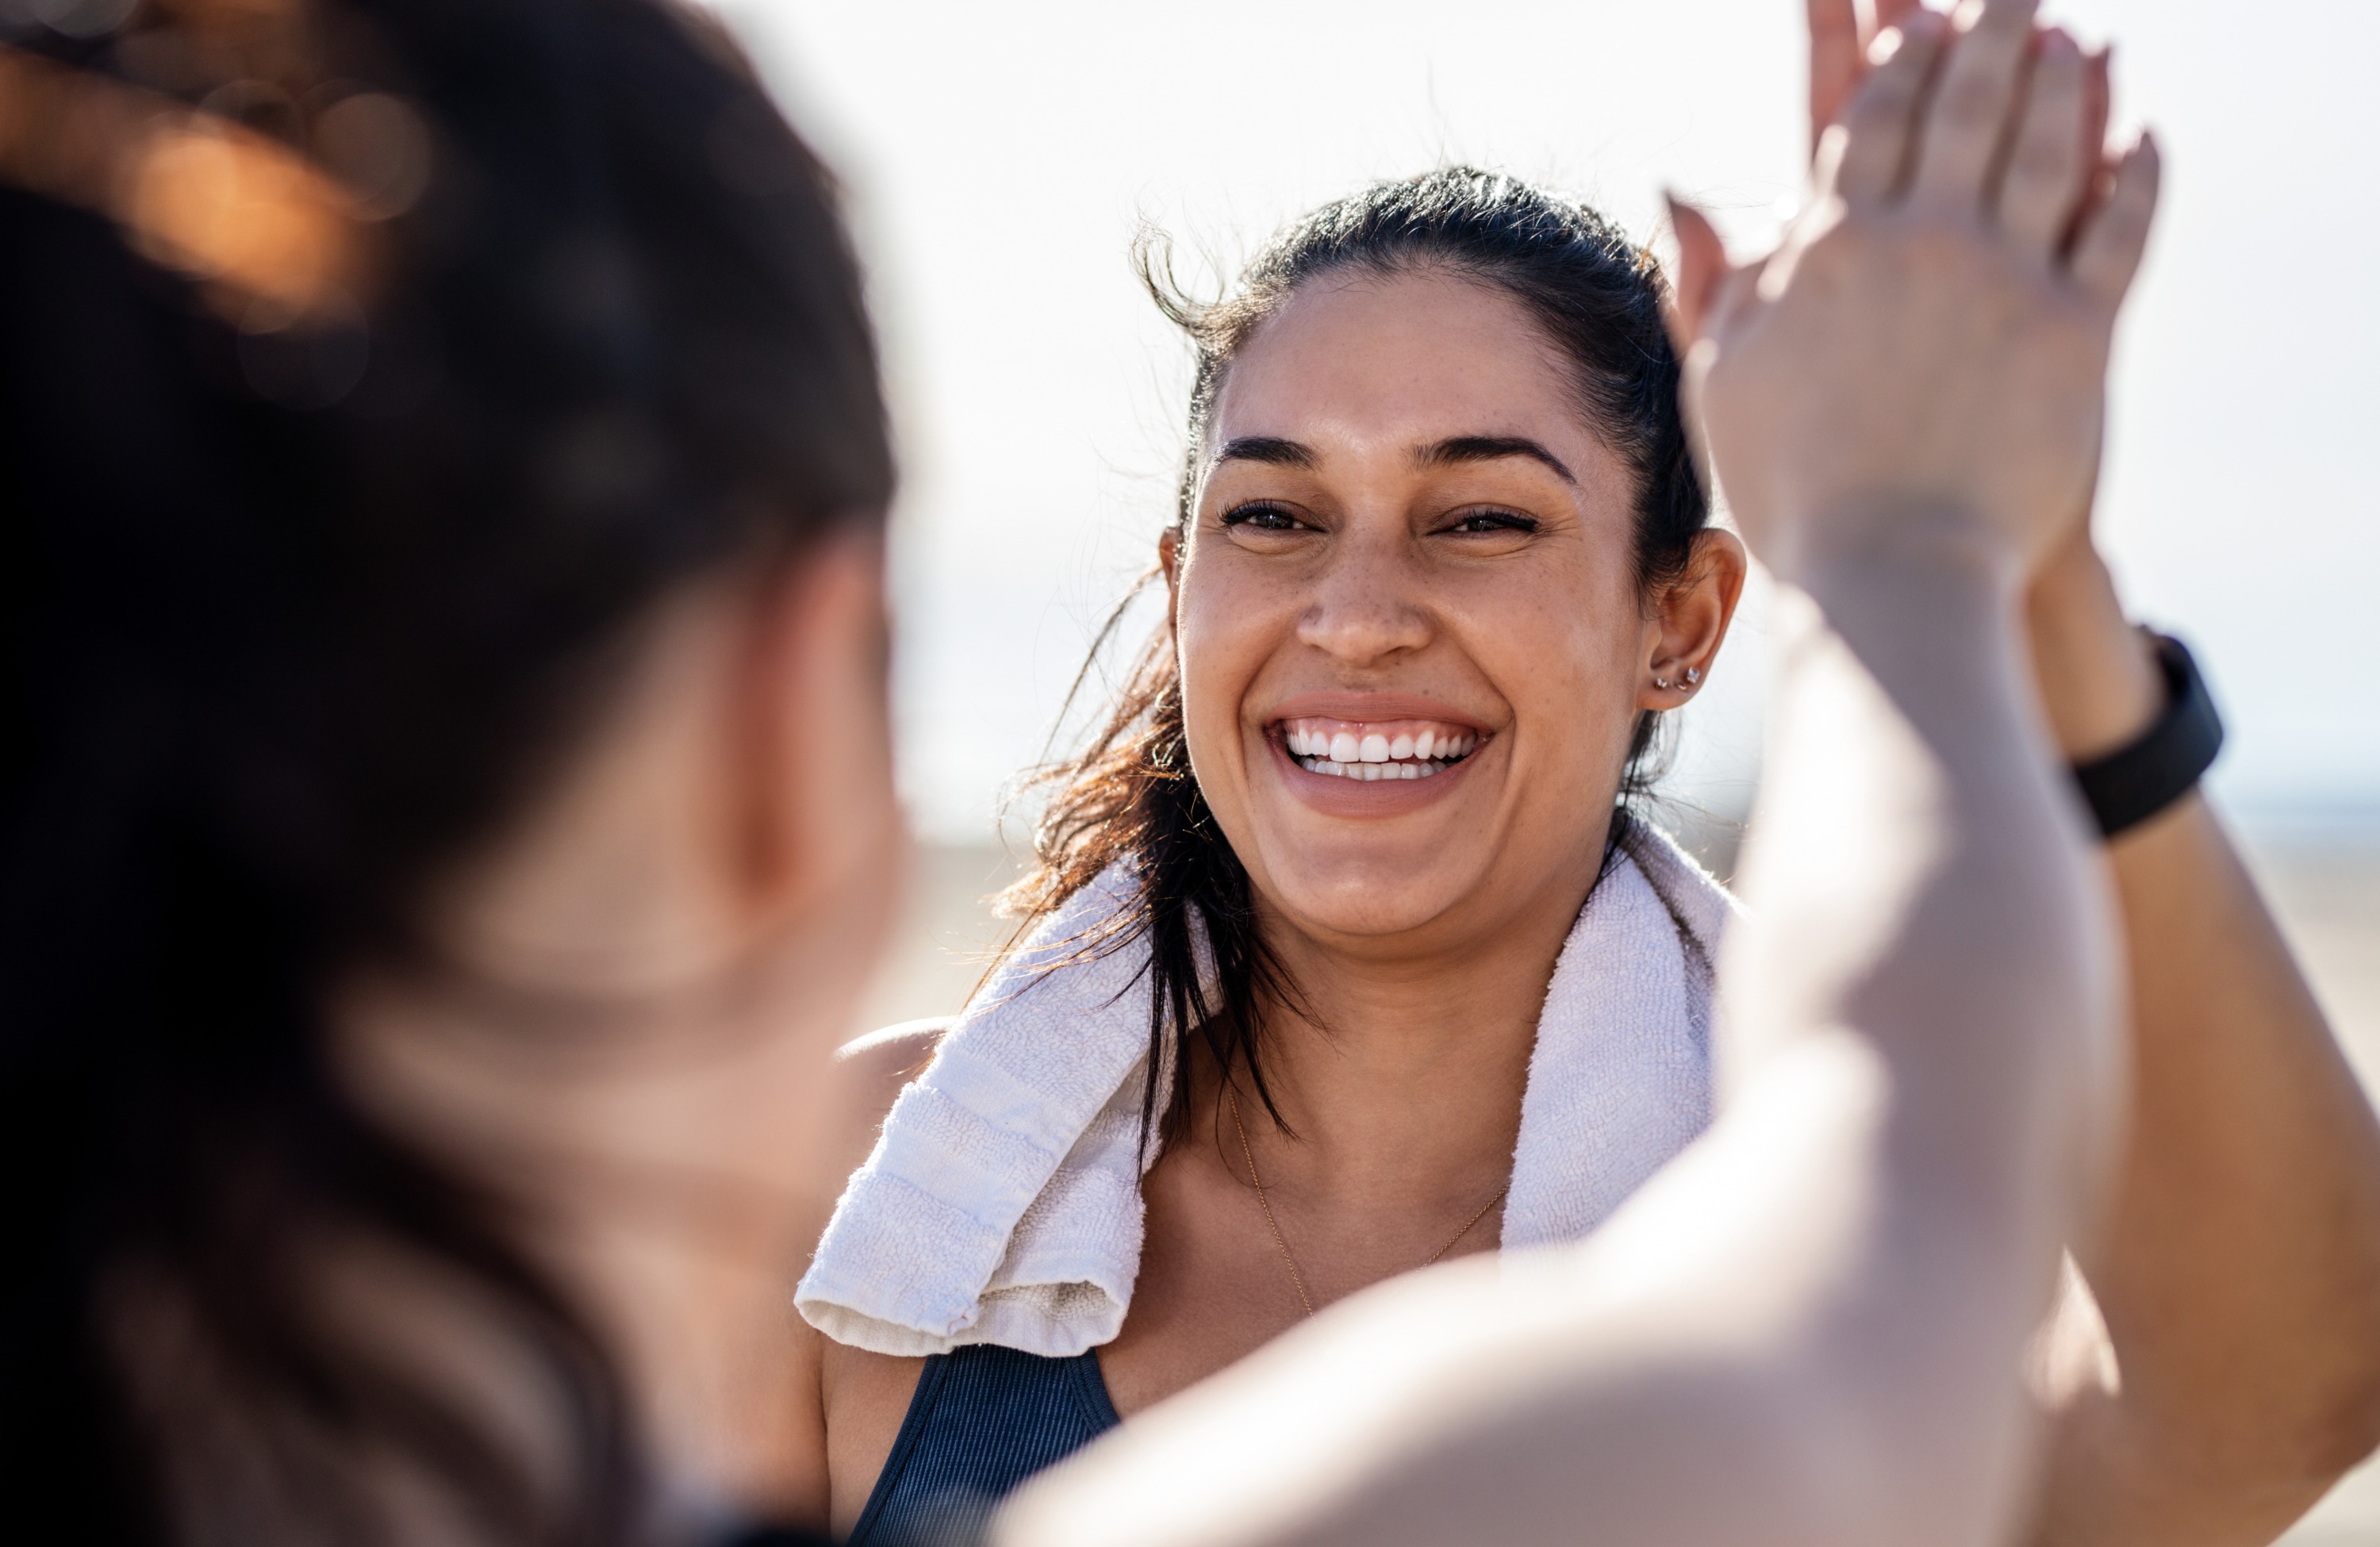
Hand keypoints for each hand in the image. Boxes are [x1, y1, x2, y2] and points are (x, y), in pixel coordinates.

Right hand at [1670, 0, 2159, 587]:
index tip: (1915, 21)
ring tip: (2070, 37)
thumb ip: (1709, 279)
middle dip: (1987, 33)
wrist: (1890, 574)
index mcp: (1832, 250)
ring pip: (2043, 145)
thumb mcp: (1723, 379)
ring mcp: (2005, 281)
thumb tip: (1679, 190)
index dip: (1894, 59)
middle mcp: (1922, 244)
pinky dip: (2134, 173)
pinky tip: (2141, 137)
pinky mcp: (2076, 332)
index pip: (1867, 119)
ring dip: (2059, 79)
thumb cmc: (1792, 492)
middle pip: (1963, 105)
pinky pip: (2118, 227)